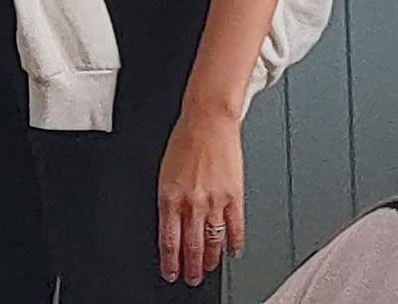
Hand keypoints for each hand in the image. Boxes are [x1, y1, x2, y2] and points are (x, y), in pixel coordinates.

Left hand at [158, 111, 243, 287]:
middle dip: (190, 269)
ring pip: (213, 244)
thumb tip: (170, 226)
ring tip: (208, 269)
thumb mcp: (163, 171)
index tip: (170, 273)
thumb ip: (168, 200)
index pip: (169, 241)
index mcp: (169, 196)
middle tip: (190, 278)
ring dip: (210, 261)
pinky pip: (236, 229)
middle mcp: (192, 202)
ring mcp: (215, 202)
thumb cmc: (184, 139)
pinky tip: (232, 251)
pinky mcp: (235, 197)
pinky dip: (234, 245)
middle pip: (191, 248)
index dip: (170, 263)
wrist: (207, 120)